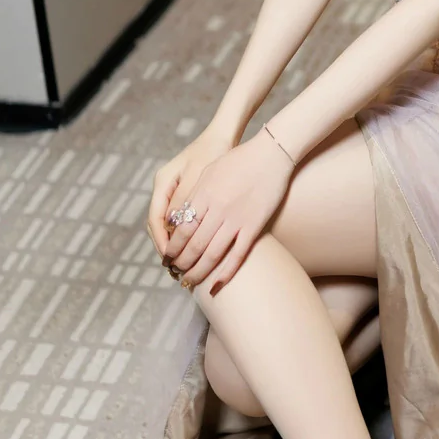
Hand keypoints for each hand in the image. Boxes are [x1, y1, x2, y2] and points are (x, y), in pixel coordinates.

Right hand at [146, 123, 235, 261]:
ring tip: (185, 264)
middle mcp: (165, 188)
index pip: (155, 218)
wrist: (226, 134)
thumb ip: (186, 199)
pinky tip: (196, 249)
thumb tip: (172, 225)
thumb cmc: (214, 152)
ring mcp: (174, 192)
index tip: (170, 258)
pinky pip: (180, 220)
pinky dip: (185, 236)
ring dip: (175, 245)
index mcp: (163, 182)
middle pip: (158, 225)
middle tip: (176, 268)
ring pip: (169, 225)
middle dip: (166, 248)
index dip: (161, 241)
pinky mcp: (187, 195)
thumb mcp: (200, 175)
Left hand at [156, 130, 293, 296]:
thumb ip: (194, 194)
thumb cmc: (239, 159)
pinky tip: (216, 285)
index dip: (172, 247)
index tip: (167, 257)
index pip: (181, 229)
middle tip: (175, 273)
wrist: (271, 153)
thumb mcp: (209, 171)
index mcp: (203, 195)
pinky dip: (226, 273)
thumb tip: (178, 216)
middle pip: (193, 246)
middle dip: (181, 263)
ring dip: (198, 272)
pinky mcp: (254, 226)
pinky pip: (238, 255)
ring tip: (189, 282)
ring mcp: (236, 219)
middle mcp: (217, 209)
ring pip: (212, 254)